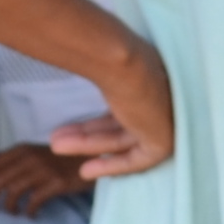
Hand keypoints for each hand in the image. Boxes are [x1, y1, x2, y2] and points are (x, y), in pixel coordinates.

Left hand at [0, 143, 80, 216]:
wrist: (92, 159)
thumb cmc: (62, 160)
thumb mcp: (37, 155)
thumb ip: (18, 163)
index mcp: (23, 149)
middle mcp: (30, 157)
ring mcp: (43, 169)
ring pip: (13, 191)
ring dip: (8, 206)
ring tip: (11, 214)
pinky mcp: (56, 182)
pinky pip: (34, 200)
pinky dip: (28, 211)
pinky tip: (30, 215)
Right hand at [48, 40, 176, 182]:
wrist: (117, 57)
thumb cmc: (105, 53)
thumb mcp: (99, 66)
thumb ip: (97, 79)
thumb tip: (65, 62)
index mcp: (152, 76)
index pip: (126, 106)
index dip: (100, 122)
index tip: (73, 128)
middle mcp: (163, 96)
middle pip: (122, 124)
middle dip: (87, 133)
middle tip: (57, 137)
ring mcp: (167, 118)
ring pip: (124, 139)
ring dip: (89, 145)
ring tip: (56, 146)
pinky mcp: (164, 141)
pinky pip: (138, 160)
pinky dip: (112, 166)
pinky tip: (86, 170)